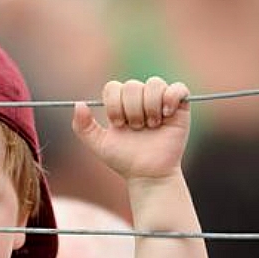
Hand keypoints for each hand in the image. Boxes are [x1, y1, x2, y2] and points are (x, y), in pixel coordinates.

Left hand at [71, 77, 190, 179]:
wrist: (148, 174)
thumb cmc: (124, 159)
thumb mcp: (98, 144)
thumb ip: (82, 126)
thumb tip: (79, 103)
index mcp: (120, 104)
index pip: (113, 87)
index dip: (114, 103)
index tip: (118, 124)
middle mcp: (139, 99)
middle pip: (132, 85)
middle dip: (131, 109)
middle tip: (136, 128)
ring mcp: (159, 101)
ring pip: (154, 83)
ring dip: (150, 106)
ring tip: (151, 126)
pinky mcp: (179, 107)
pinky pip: (178, 88)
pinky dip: (171, 98)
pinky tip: (166, 115)